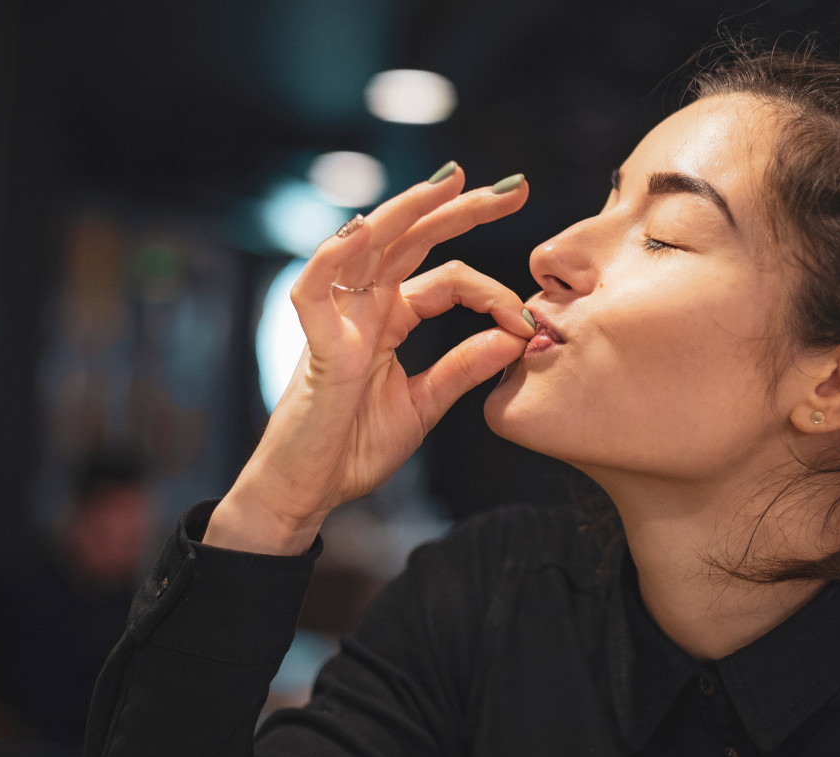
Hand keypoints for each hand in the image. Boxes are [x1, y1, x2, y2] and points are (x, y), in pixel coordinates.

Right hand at [205, 166, 533, 553]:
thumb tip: (517, 336)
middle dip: (462, 209)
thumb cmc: (354, 448)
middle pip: (413, 241)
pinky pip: (315, 288)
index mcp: (392, 319)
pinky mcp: (315, 344)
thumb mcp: (426, 405)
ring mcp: (338, 320)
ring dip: (408, 210)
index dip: (495, 295)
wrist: (310, 491)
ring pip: (370, 245)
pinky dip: (335, 255)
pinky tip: (365, 227)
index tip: (529, 320)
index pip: (450, 281)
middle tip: (515, 188)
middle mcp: (364, 308)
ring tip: (448, 182)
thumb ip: (465, 368)